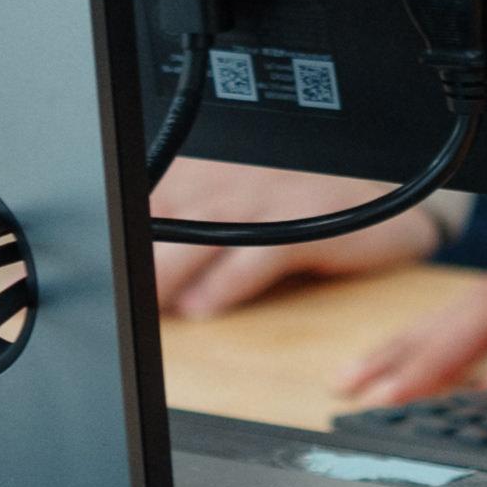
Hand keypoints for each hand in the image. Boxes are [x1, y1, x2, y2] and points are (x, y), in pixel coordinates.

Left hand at [143, 156, 464, 319]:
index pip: (142, 203)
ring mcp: (270, 200)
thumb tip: (134, 279)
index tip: (94, 282)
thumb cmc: (304, 206)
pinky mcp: (308, 225)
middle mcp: (231, 181)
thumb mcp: (238, 207)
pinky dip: (226, 283)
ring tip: (146, 312)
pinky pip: (258, 254)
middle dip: (133, 266)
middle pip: (163, 222)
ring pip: (200, 237)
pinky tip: (205, 309)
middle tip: (112, 305)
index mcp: (206, 173)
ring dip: (166, 277)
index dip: (114, 241)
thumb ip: (185, 231)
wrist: (391, 199)